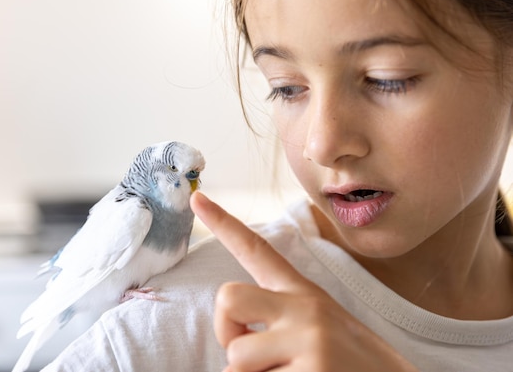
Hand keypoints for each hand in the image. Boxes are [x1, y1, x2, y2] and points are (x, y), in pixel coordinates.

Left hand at [190, 192, 417, 371]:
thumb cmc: (355, 369)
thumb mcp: (324, 331)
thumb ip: (283, 322)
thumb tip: (236, 340)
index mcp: (306, 297)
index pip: (258, 251)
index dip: (224, 222)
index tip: (197, 197)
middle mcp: (306, 309)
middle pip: (227, 298)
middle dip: (226, 333)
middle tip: (252, 359)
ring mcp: (309, 339)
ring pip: (235, 358)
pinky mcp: (311, 370)